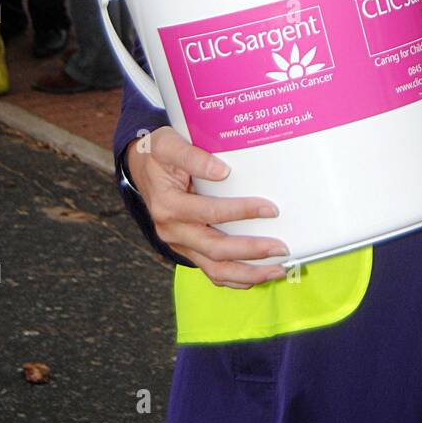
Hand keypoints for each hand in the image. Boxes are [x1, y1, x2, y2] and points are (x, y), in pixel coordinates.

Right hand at [125, 127, 288, 288]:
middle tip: (281, 248)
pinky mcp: (187, 249)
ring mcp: (179, 243)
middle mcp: (172, 230)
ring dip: (247, 274)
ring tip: (277, 270)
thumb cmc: (158, 154)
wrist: (140, 166)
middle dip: (251, 251)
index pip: (210, 213)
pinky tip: (257, 276)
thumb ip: (192, 156)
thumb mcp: (168, 144)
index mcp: (168, 205)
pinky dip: (235, 278)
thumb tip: (222, 171)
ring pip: (214, 269)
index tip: (270, 209)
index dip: (242, 212)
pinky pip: (211, 271)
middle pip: (215, 250)